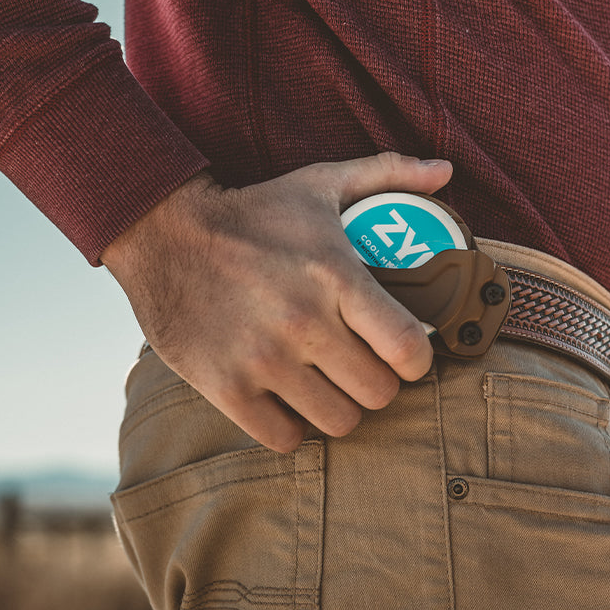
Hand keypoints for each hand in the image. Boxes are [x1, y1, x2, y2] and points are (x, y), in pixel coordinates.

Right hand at [102, 153, 453, 451]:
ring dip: (339, 406)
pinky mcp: (225, 387)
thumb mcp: (321, 182)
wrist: (163, 234)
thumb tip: (445, 171)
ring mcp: (262, 360)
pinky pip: (284, 438)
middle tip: (363, 365)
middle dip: (379, 382)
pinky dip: (292, 426)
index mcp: (335, 276)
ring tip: (329, 383)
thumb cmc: (253, 212)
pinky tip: (289, 400)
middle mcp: (303, 322)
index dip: (417, 359)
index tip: (405, 353)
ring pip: (338, 421)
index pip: (407, 349)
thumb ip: (388, 173)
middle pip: (378, 394)